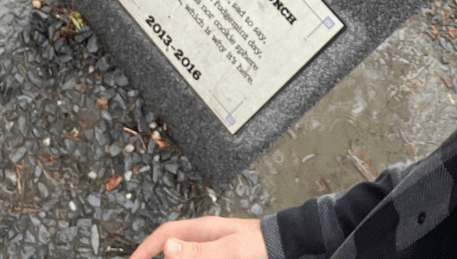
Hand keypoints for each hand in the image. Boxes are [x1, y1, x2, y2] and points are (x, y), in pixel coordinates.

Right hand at [129, 216, 267, 258]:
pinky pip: (198, 258)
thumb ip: (199, 250)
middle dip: (156, 257)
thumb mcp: (228, 250)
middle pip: (172, 248)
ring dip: (175, 258)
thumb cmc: (259, 244)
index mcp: (202, 229)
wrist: (282, 246)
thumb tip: (169, 246)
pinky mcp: (219, 256)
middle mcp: (204, 237)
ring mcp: (211, 248)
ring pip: (184, 255)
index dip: (145, 248)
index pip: (165, 234)